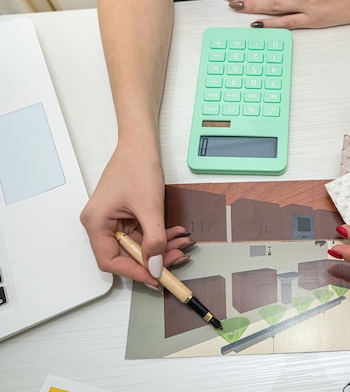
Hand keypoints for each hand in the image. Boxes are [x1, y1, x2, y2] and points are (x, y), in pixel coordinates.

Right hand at [80, 144, 189, 286]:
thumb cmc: (137, 166)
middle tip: (176, 258)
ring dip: (161, 245)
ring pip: (138, 244)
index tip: (155, 277)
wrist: (142, 144)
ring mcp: (113, 219)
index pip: (110, 260)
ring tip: (182, 243)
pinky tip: (177, 233)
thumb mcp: (149, 207)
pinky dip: (160, 234)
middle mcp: (100, 223)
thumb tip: (156, 265)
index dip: (134, 271)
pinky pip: (142, 232)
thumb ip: (153, 240)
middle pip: (126, 254)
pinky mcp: (126, 215)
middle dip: (154, 257)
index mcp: (96, 222)